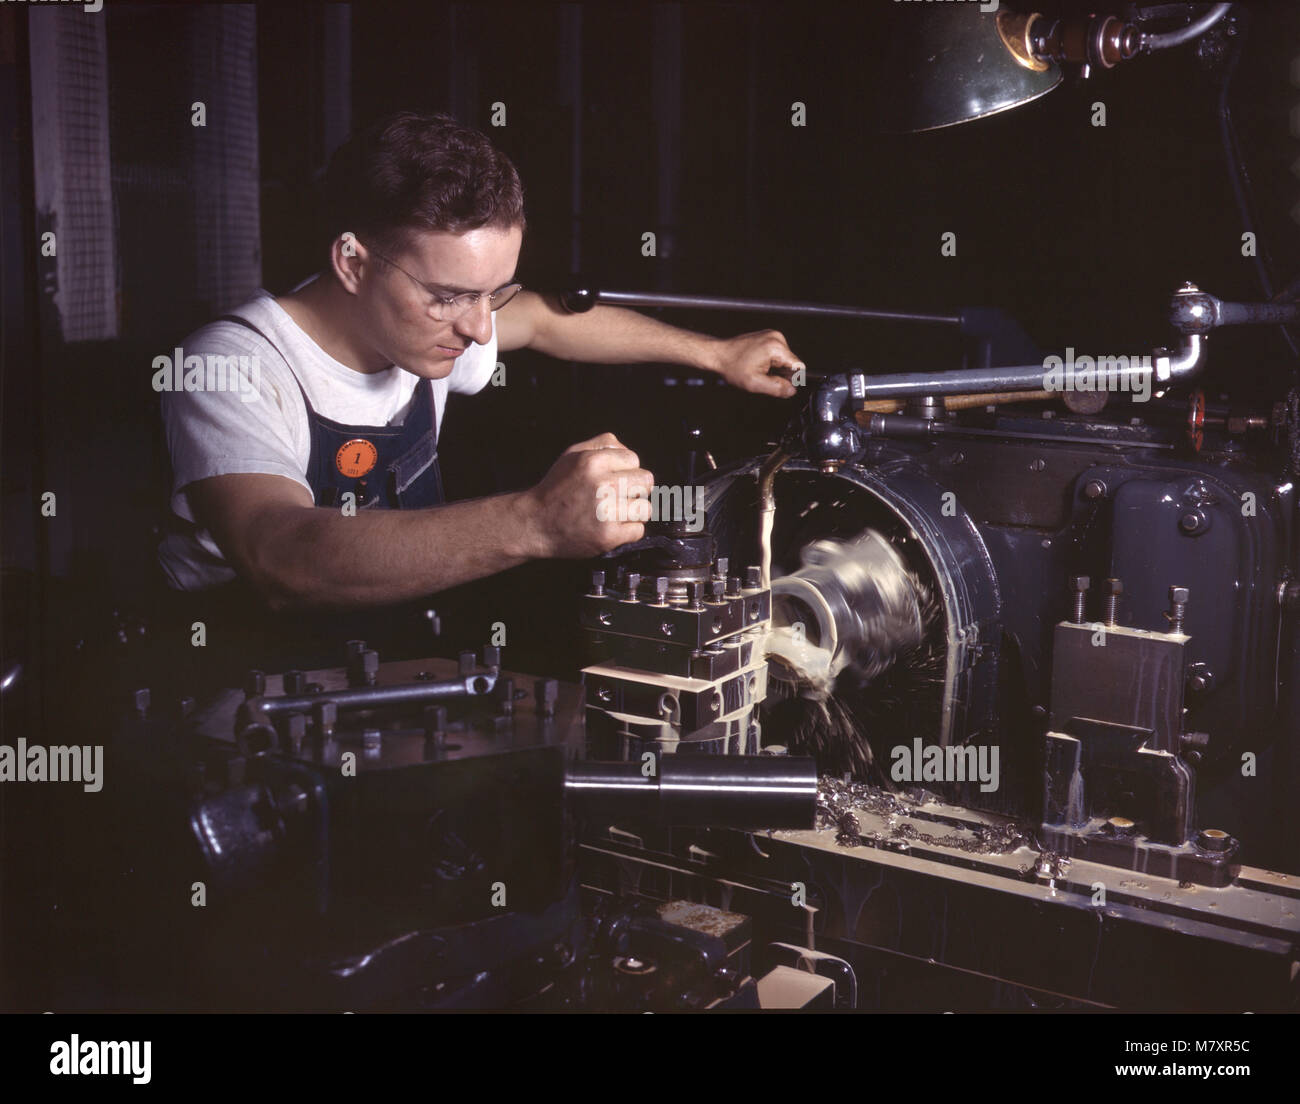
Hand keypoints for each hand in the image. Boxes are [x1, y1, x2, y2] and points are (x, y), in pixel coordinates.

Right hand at [520, 432, 654, 558]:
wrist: (534, 524)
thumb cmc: (555, 488)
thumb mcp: (572, 455)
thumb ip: (602, 444)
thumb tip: (628, 450)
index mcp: (594, 461)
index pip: (634, 459)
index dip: (626, 470)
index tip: (614, 480)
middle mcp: (602, 484)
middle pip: (646, 481)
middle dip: (635, 489)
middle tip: (618, 497)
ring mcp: (606, 512)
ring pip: (645, 508)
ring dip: (633, 512)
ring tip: (614, 513)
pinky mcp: (608, 536)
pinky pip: (638, 531)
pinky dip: (627, 531)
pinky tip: (610, 527)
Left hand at [710, 330, 801, 397]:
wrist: (718, 355)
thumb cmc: (732, 367)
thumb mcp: (755, 383)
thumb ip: (776, 388)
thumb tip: (792, 390)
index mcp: (776, 347)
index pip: (798, 367)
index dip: (791, 379)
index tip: (777, 382)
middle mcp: (776, 337)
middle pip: (792, 363)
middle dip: (781, 373)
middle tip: (763, 376)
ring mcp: (772, 335)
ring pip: (785, 359)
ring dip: (775, 368)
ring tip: (758, 369)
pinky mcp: (767, 337)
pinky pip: (777, 354)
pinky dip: (770, 362)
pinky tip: (757, 363)